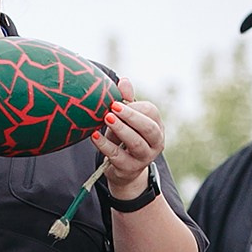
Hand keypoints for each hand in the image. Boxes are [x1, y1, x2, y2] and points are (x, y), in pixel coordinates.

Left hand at [97, 79, 164, 198]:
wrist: (124, 170)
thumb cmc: (125, 138)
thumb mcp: (126, 119)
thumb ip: (126, 101)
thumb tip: (124, 81)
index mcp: (157, 126)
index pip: (151, 112)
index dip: (134, 106)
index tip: (116, 102)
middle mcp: (156, 142)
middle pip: (148, 128)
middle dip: (131, 116)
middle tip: (113, 107)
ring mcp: (144, 158)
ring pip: (136, 143)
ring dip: (120, 129)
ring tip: (106, 118)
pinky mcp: (129, 169)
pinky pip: (117, 156)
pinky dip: (105, 145)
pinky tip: (94, 136)